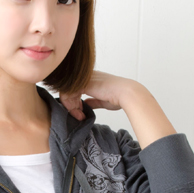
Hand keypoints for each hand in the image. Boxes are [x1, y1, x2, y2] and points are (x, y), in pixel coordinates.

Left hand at [59, 70, 176, 147]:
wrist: (126, 94)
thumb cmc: (119, 97)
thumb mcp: (102, 100)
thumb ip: (92, 101)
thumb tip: (84, 104)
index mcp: (92, 78)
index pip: (75, 89)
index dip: (74, 102)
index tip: (80, 112)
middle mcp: (86, 76)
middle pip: (69, 90)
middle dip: (71, 105)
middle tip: (78, 116)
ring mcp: (84, 78)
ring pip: (67, 91)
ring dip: (70, 106)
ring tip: (79, 115)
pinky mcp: (83, 83)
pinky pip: (68, 93)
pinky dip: (70, 104)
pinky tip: (78, 112)